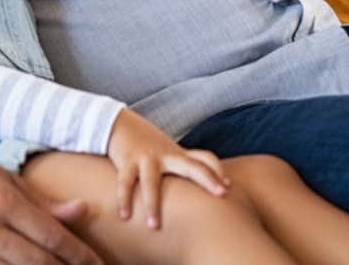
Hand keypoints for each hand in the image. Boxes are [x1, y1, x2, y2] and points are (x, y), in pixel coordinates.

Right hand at [106, 107, 228, 229]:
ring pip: (151, 181)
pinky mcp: (127, 161)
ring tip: (154, 225)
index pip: (204, 158)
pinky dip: (124, 198)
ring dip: (152, 204)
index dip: (217, 170)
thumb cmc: (147, 144)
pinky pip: (125, 182)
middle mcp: (166, 155)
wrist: (119, 123)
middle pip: (191, 165)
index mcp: (177, 154)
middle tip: (221, 194)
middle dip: (206, 178)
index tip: (229, 187)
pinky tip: (124, 216)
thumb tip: (206, 190)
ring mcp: (147, 157)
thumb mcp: (168, 153)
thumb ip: (184, 166)